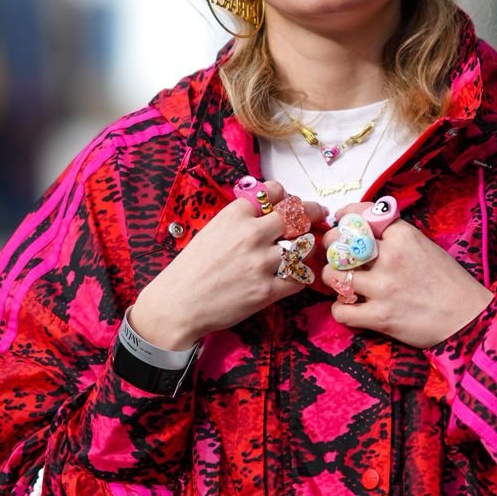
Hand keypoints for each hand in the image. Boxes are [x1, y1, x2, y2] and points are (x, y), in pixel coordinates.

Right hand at [130, 180, 326, 348]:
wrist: (177, 303)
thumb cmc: (192, 267)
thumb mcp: (213, 230)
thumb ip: (241, 219)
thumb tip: (270, 211)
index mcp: (236, 214)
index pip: (275, 192)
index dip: (286, 196)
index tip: (290, 203)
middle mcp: (251, 233)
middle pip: (297, 214)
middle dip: (312, 212)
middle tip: (319, 215)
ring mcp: (261, 263)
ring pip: (303, 246)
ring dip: (305, 248)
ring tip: (301, 252)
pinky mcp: (267, 291)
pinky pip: (300, 278)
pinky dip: (300, 276)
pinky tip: (294, 276)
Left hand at [321, 202, 493, 347]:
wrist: (468, 318)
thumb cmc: (450, 283)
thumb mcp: (426, 247)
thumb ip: (397, 239)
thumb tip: (366, 233)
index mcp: (404, 236)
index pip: (362, 214)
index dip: (346, 216)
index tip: (341, 221)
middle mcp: (391, 257)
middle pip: (339, 243)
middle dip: (331, 248)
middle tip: (336, 255)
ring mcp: (383, 288)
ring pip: (334, 275)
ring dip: (333, 279)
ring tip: (342, 284)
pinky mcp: (380, 317)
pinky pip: (342, 311)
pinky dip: (341, 311)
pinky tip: (350, 309)